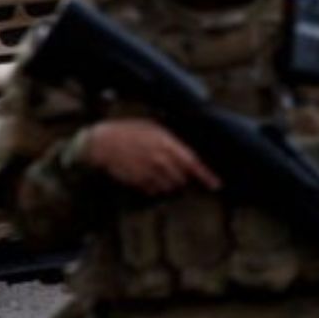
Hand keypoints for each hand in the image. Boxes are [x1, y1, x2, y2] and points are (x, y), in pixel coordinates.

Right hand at [82, 118, 220, 195]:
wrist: (101, 142)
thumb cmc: (129, 131)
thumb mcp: (153, 127)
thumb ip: (172, 140)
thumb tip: (187, 149)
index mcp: (167, 144)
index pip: (193, 163)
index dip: (206, 175)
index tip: (216, 185)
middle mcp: (161, 160)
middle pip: (182, 178)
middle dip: (180, 175)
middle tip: (169, 167)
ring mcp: (149, 173)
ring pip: (169, 187)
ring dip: (167, 181)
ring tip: (155, 169)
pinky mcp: (138, 182)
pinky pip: (153, 190)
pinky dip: (153, 186)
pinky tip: (144, 173)